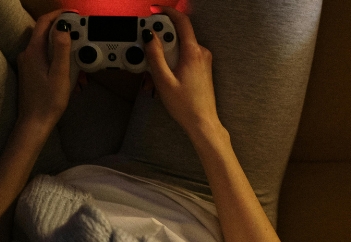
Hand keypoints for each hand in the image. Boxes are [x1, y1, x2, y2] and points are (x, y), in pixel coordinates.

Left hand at [16, 10, 74, 128]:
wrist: (36, 121)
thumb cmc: (48, 102)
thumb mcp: (60, 75)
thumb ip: (62, 50)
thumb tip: (64, 28)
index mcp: (34, 52)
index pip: (44, 23)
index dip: (59, 15)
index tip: (74, 15)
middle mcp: (29, 55)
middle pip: (49, 35)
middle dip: (69, 39)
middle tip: (84, 46)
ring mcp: (30, 63)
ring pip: (51, 49)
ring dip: (68, 55)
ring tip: (81, 71)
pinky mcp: (33, 71)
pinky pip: (49, 59)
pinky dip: (63, 63)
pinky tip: (73, 77)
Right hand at [143, 6, 220, 137]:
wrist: (202, 122)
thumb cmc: (186, 106)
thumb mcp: (163, 80)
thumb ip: (155, 55)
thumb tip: (150, 36)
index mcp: (193, 53)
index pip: (182, 21)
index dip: (166, 12)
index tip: (154, 11)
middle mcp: (201, 53)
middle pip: (176, 36)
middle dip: (159, 44)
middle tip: (147, 58)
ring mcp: (203, 60)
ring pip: (178, 48)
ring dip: (163, 58)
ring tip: (154, 77)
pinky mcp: (201, 67)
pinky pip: (183, 57)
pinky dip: (171, 64)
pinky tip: (164, 79)